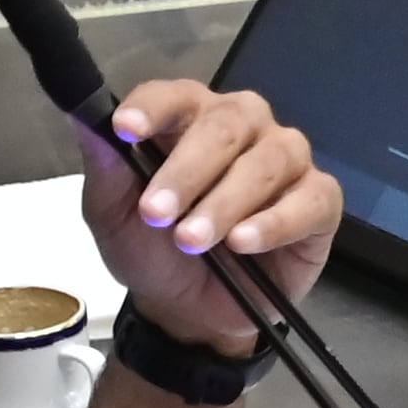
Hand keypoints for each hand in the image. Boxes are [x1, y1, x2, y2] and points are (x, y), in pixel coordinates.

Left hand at [72, 79, 341, 358]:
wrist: (189, 312)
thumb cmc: (153, 252)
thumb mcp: (114, 217)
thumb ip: (105, 170)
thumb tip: (87, 121)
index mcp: (190, 118)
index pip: (175, 95)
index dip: (152, 109)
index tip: (125, 131)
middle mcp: (244, 127)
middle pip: (225, 125)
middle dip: (187, 171)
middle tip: (158, 215)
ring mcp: (286, 160)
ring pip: (266, 161)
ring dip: (225, 202)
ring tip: (193, 241)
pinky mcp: (320, 202)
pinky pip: (310, 199)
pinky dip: (275, 222)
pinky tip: (243, 243)